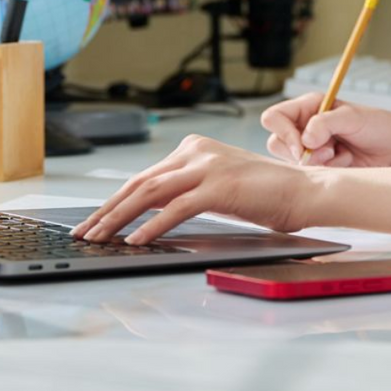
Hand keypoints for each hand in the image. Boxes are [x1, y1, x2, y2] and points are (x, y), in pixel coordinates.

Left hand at [71, 135, 318, 244]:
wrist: (306, 191)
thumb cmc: (267, 195)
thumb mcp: (219, 188)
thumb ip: (188, 192)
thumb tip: (151, 215)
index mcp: (194, 149)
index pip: (144, 177)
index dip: (114, 201)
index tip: (94, 220)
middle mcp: (197, 152)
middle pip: (139, 183)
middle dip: (107, 210)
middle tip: (84, 232)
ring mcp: (208, 166)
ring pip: (150, 193)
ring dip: (119, 218)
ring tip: (99, 238)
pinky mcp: (220, 186)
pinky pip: (176, 208)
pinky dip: (151, 226)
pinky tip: (136, 241)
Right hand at [260, 93, 390, 166]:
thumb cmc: (378, 125)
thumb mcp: (352, 117)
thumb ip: (325, 123)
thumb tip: (305, 138)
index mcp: (308, 108)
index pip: (274, 117)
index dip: (283, 133)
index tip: (302, 146)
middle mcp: (305, 127)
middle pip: (277, 143)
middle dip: (301, 153)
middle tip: (329, 151)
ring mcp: (311, 148)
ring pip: (292, 162)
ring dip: (317, 162)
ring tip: (340, 154)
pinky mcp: (320, 166)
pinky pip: (309, 175)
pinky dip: (329, 171)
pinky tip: (346, 161)